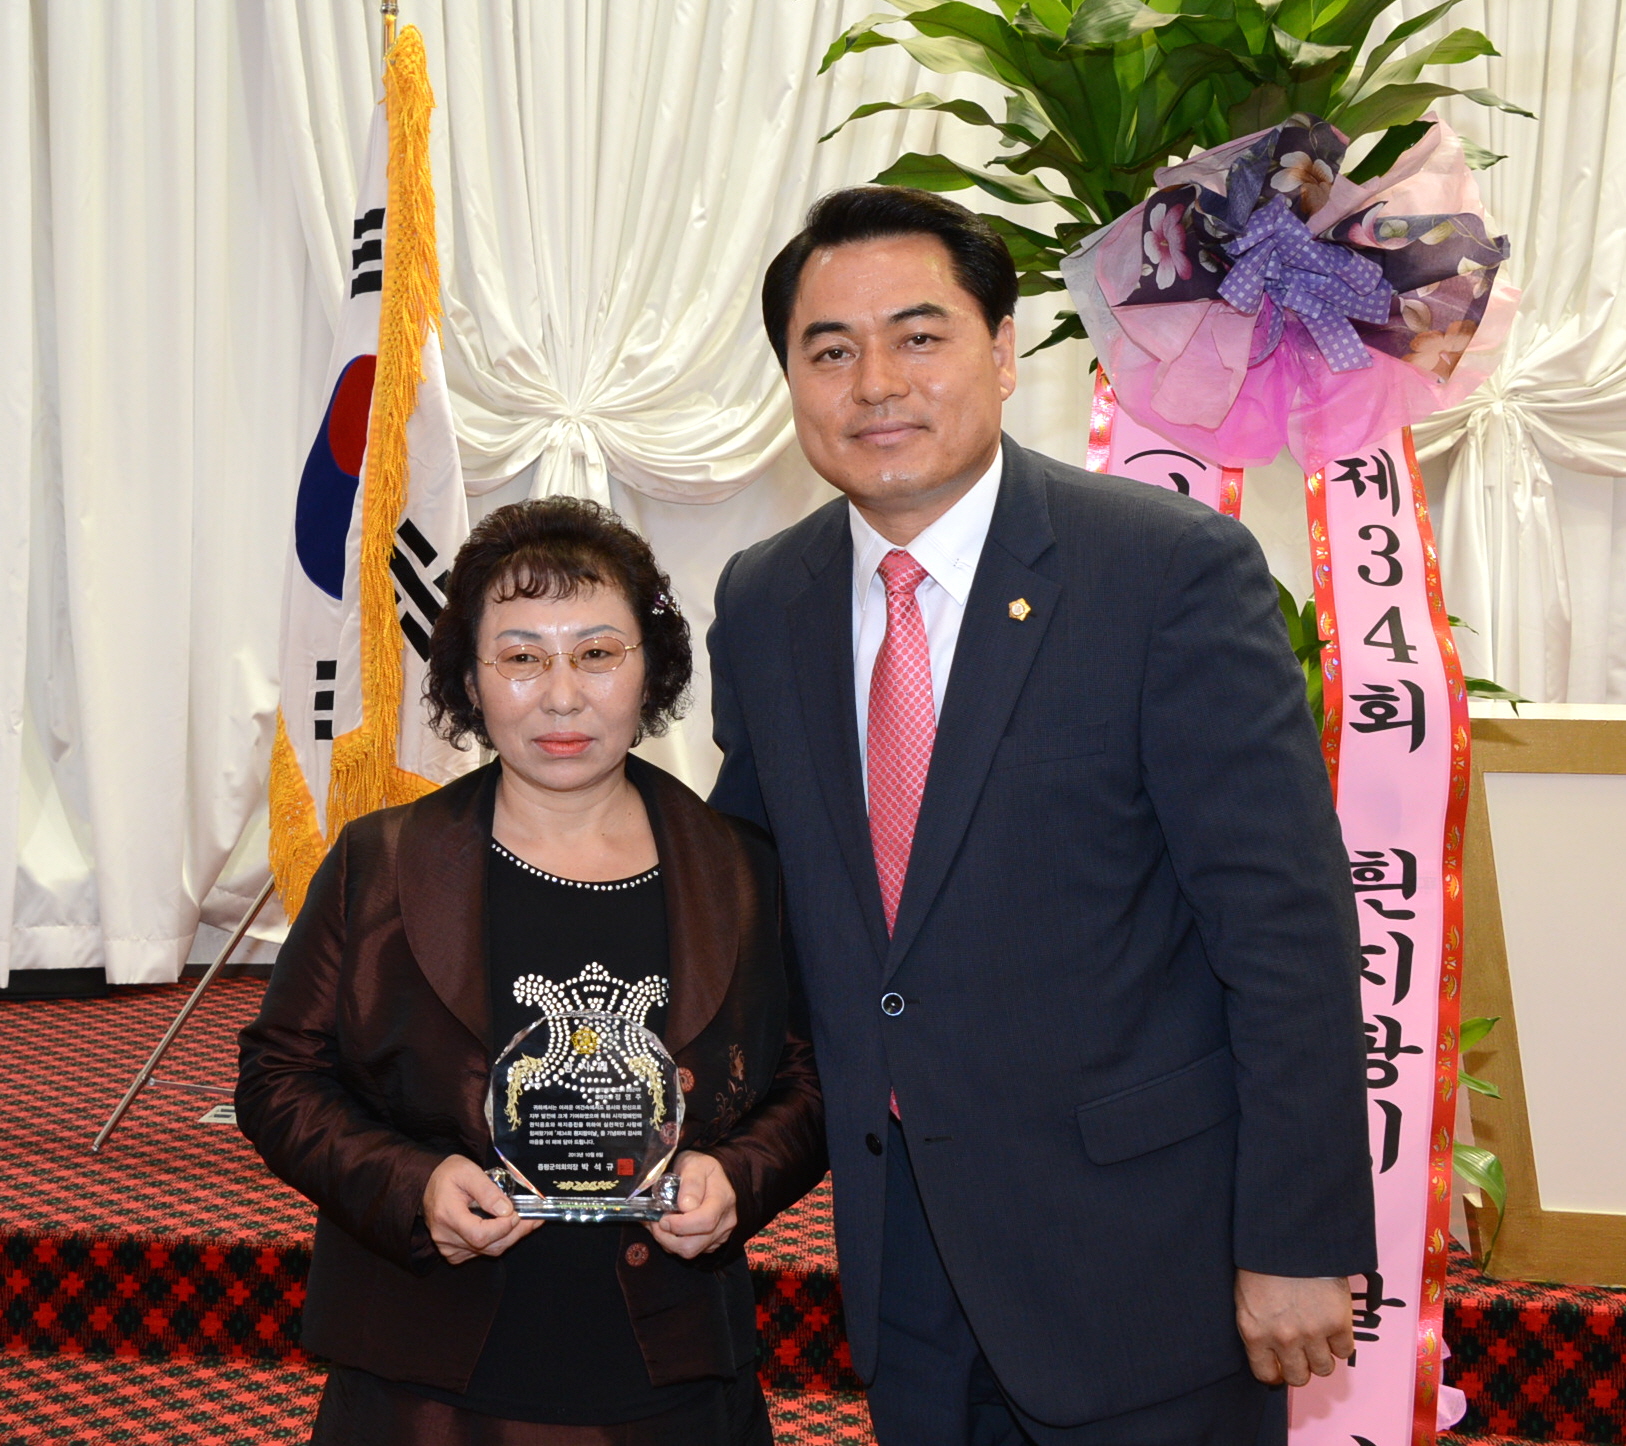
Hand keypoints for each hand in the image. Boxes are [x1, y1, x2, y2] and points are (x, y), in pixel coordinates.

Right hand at [422, 1155, 540, 1264]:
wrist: (429, 1184)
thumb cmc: (448, 1175)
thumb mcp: (468, 1172)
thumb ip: (487, 1191)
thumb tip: (507, 1210)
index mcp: (446, 1215)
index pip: (479, 1235)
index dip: (502, 1228)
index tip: (517, 1213)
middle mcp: (445, 1237)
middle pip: (487, 1246)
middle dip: (515, 1233)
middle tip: (534, 1218)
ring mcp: (449, 1247)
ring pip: (488, 1251)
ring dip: (511, 1237)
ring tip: (529, 1221)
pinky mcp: (454, 1252)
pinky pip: (482, 1252)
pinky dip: (499, 1241)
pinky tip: (510, 1228)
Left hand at [646, 1150, 737, 1259]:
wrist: (709, 1174)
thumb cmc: (700, 1167)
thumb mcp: (695, 1165)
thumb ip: (691, 1183)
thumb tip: (686, 1206)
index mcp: (723, 1198)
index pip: (705, 1221)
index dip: (680, 1225)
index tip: (663, 1218)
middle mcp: (725, 1221)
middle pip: (694, 1244)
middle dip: (667, 1238)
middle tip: (655, 1223)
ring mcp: (720, 1234)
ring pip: (690, 1251)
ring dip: (667, 1242)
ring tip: (657, 1225)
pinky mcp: (711, 1243)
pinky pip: (690, 1251)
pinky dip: (673, 1244)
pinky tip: (667, 1229)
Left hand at [1234, 1270, 1354, 1385]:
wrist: (1290, 1235)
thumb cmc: (1262, 1260)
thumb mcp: (1245, 1295)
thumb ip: (1256, 1327)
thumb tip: (1268, 1353)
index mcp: (1254, 1331)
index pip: (1265, 1374)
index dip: (1275, 1372)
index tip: (1280, 1366)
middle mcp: (1283, 1338)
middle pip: (1298, 1377)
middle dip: (1300, 1367)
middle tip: (1302, 1353)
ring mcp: (1312, 1332)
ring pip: (1323, 1368)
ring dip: (1322, 1356)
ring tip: (1318, 1338)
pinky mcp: (1338, 1322)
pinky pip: (1345, 1351)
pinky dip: (1341, 1342)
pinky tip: (1333, 1326)